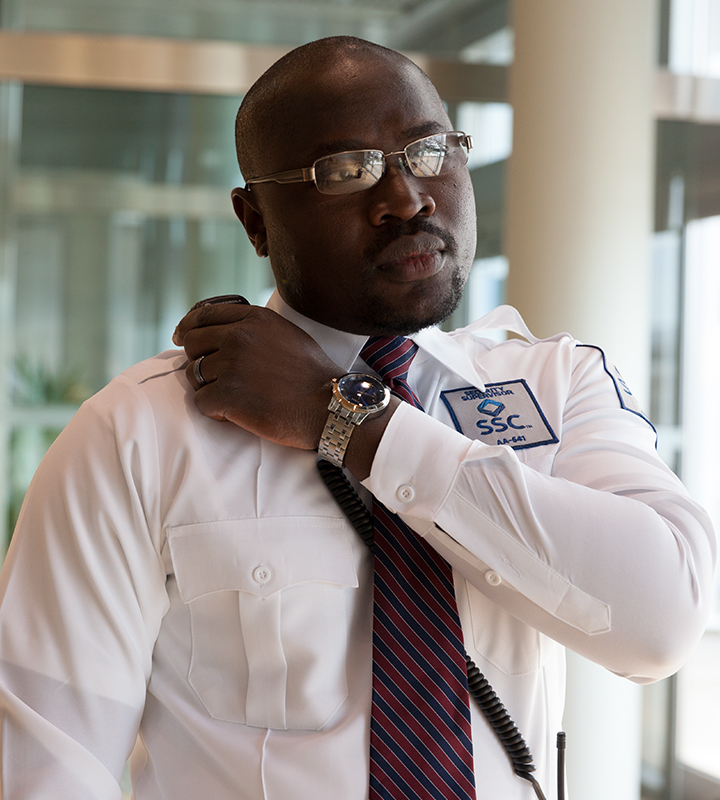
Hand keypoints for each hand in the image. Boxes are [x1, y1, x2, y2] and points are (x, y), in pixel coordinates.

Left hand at [173, 300, 340, 449]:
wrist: (330, 406)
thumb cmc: (312, 375)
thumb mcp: (286, 334)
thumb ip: (254, 327)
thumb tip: (221, 330)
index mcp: (254, 318)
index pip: (203, 314)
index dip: (188, 327)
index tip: (181, 337)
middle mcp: (240, 336)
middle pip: (192, 343)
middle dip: (198, 360)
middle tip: (212, 377)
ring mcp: (232, 365)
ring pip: (194, 375)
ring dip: (209, 388)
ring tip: (235, 398)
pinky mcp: (228, 395)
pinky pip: (201, 402)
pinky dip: (214, 411)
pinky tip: (234, 414)